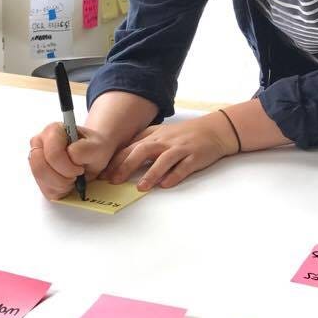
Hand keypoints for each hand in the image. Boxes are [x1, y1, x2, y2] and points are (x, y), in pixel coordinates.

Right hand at [29, 123, 118, 200]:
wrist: (92, 155)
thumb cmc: (93, 149)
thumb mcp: (96, 148)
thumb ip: (83, 149)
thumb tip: (69, 154)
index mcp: (53, 130)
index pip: (53, 155)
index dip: (68, 167)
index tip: (80, 168)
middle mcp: (39, 142)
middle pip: (41, 168)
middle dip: (62, 178)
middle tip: (76, 175)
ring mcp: (35, 158)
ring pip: (41, 179)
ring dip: (61, 184)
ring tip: (73, 178)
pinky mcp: (36, 174)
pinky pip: (43, 188)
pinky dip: (58, 190)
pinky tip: (67, 182)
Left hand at [99, 113, 238, 190]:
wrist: (215, 130)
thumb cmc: (185, 134)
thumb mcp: (163, 133)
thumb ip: (144, 142)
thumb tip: (121, 158)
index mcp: (156, 135)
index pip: (132, 146)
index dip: (116, 160)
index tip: (103, 172)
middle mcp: (166, 141)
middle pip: (143, 151)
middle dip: (126, 165)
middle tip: (113, 180)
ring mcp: (181, 148)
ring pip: (163, 159)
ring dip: (151, 173)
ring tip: (140, 187)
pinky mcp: (195, 157)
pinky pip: (183, 167)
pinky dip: (174, 176)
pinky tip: (166, 185)